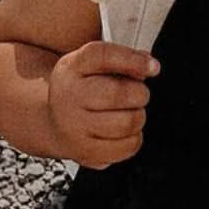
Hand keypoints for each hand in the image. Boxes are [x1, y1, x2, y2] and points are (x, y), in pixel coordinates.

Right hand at [47, 42, 158, 168]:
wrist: (54, 122)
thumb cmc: (83, 90)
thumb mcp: (94, 65)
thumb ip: (123, 59)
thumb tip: (149, 66)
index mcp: (72, 68)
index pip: (102, 56)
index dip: (133, 60)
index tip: (153, 67)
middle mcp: (69, 97)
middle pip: (119, 93)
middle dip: (139, 93)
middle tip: (136, 94)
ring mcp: (75, 127)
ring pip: (128, 122)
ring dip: (138, 116)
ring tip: (127, 112)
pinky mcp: (87, 152)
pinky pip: (129, 145)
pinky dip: (134, 137)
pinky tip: (122, 130)